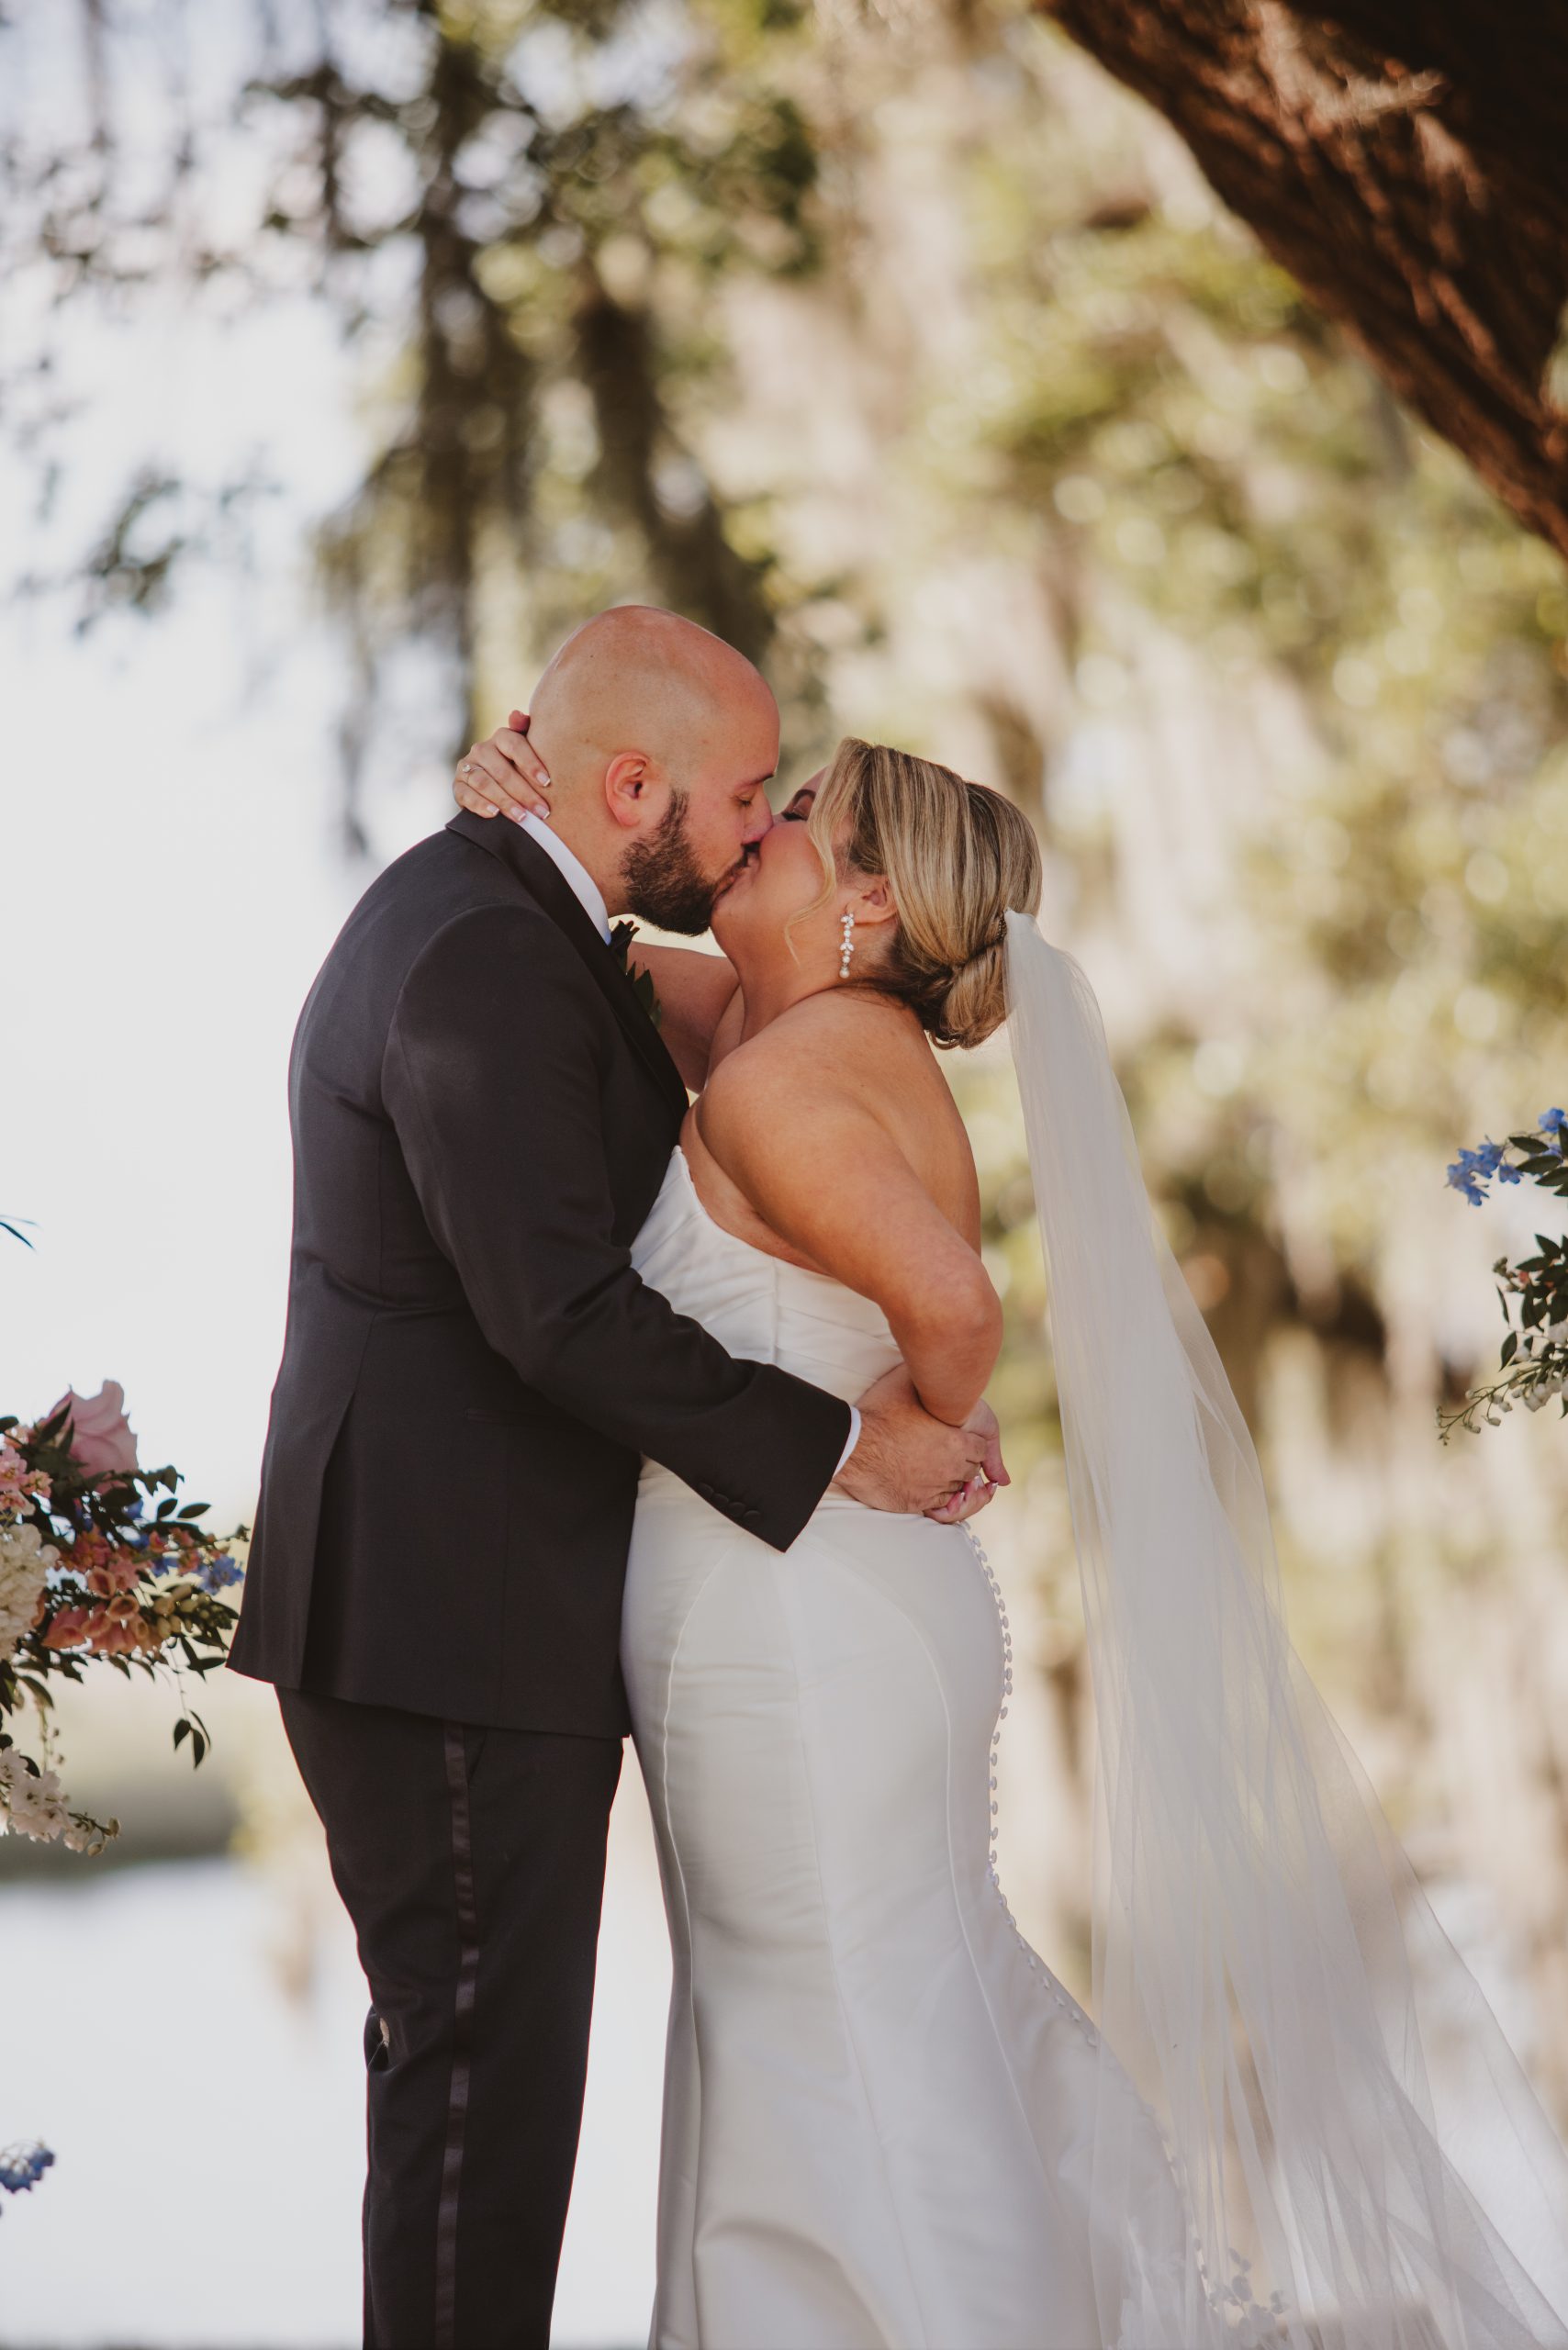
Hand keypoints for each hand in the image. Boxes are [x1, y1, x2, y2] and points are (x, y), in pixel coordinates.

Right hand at [453, 710, 553, 825]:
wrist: (497, 785)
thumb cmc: (520, 766)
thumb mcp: (528, 750)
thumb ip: (525, 732)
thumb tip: (517, 715)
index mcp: (501, 737)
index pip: (514, 745)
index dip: (530, 763)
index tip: (547, 782)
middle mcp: (481, 750)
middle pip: (502, 770)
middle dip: (524, 793)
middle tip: (541, 810)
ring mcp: (467, 767)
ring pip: (484, 783)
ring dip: (504, 801)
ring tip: (522, 817)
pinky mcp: (458, 786)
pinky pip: (466, 795)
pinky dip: (480, 805)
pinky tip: (494, 814)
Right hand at [833, 1365, 998, 1517]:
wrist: (853, 1448)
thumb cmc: (879, 1415)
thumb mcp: (903, 1384)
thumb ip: (923, 1376)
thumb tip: (929, 1358)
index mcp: (955, 1442)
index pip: (981, 1448)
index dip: (971, 1442)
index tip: (959, 1438)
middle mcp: (950, 1468)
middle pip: (970, 1470)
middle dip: (962, 1461)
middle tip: (946, 1451)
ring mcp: (933, 1488)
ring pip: (954, 1488)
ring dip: (949, 1478)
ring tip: (933, 1465)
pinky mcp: (916, 1502)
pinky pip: (937, 1503)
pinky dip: (934, 1493)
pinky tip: (922, 1480)